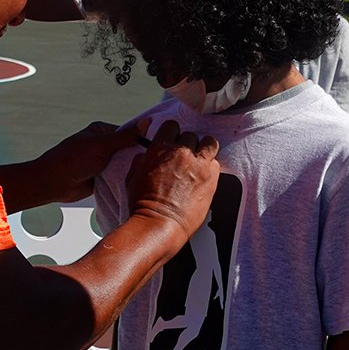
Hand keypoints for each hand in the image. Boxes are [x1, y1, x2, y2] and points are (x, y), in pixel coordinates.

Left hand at [38, 120, 150, 202]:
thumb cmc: (70, 160)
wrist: (53, 183)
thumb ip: (124, 137)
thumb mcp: (100, 145)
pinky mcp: (104, 177)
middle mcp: (104, 146)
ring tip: (146, 174)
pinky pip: (120, 177)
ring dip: (131, 170)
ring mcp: (104, 162)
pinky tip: (136, 183)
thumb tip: (145, 123)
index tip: (159, 145)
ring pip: (126, 165)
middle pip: (130, 150)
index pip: (130, 132)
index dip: (143, 139)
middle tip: (154, 163)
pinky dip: (125, 180)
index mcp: (102, 132)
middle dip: (138, 156)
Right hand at [125, 120, 220, 244]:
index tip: (172, 139)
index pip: (171, 126)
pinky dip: (211, 167)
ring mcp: (198, 164)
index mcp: (159, 148)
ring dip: (204, 149)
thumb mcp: (132, 177)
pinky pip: (216, 163)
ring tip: (200, 159)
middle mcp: (180, 152)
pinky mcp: (211, 178)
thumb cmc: (143, 204)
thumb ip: (140, 161)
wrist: (159, 223)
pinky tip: (204, 175)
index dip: (172, 133)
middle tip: (184, 156)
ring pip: (209, 143)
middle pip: (190, 135)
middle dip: (187, 144)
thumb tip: (144, 156)